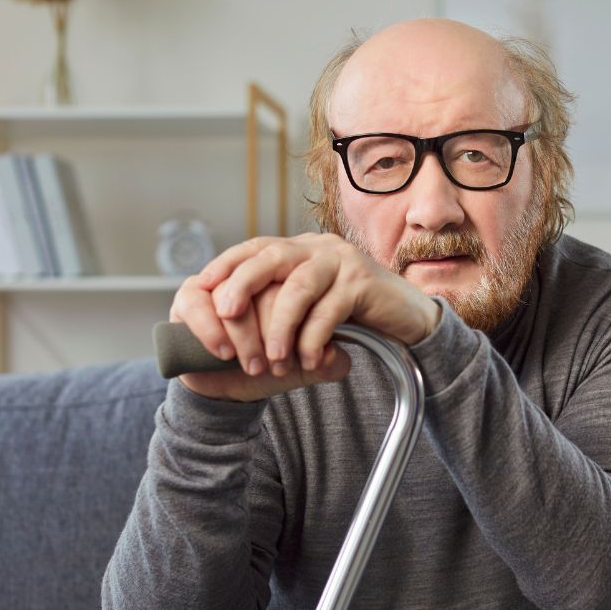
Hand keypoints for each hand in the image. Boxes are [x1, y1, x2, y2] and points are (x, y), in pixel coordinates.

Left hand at [169, 233, 440, 401]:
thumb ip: (280, 303)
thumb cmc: (353, 318)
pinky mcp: (364, 283)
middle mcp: (319, 248)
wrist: (408, 320)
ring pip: (300, 287)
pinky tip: (309, 363)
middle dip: (243, 285)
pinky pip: (330, 310)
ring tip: (273, 359)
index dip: (226, 264)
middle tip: (227, 315)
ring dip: (281, 325)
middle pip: (272, 256)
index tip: (202, 285)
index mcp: (301, 249)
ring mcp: (343, 262)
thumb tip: (227, 320)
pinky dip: (315, 339)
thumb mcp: (310, 306)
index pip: (256, 246)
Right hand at [171, 281, 351, 402]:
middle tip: (276, 363)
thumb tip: (336, 355)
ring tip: (254, 365)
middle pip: (265, 286)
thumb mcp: (304, 365)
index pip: (296, 281)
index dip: (299, 320)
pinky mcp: (188, 294)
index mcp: (286, 276)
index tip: (305, 357)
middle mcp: (252, 271)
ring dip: (244, 334)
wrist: (232, 386)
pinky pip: (196, 301)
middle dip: (272, 330)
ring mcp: (219, 280)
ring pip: (232, 293)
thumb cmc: (271, 365)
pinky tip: (224, 352)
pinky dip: (211, 328)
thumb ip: (326, 361)